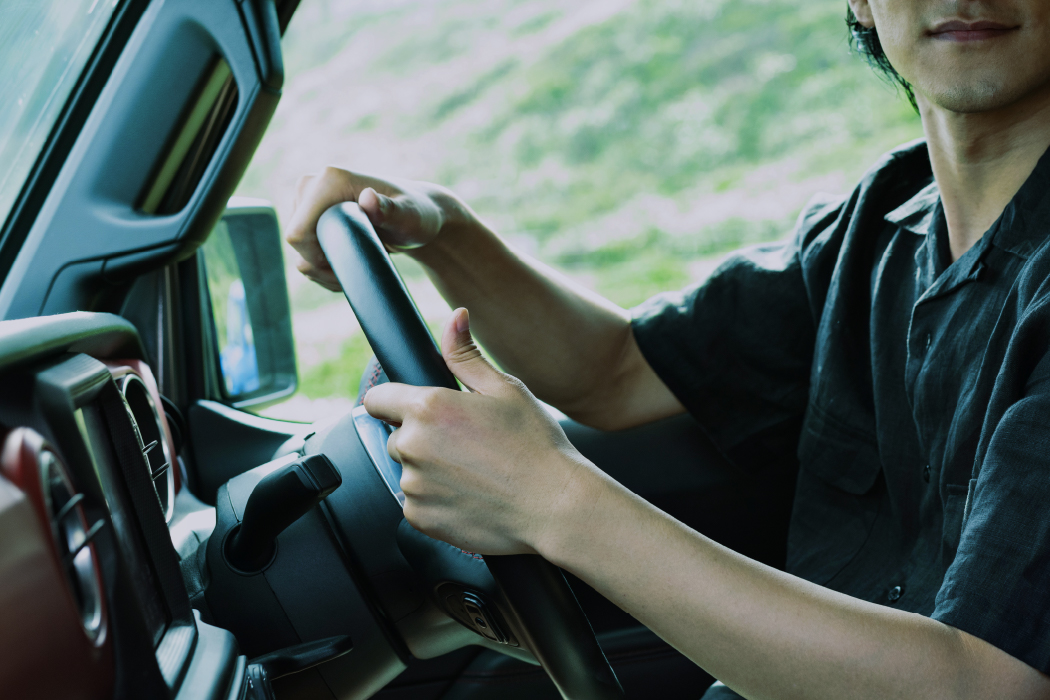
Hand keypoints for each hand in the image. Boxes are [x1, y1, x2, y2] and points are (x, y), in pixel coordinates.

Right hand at [286, 167, 470, 290]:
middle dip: (322, 265)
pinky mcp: (310, 213)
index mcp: (330, 180)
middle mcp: (313, 185)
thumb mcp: (409, 218)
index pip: (298, 233)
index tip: (349, 265)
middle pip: (297, 242)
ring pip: (299, 249)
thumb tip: (368, 198)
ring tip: (358, 266)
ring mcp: (308, 199)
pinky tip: (348, 264)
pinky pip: (303, 248)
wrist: (415, 217)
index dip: (317, 259)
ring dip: (324, 268)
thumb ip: (391, 210)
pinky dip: (322, 264)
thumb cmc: (417, 216)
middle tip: (359, 268)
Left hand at [363, 308, 599, 554]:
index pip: (377, 398)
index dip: (394, 401)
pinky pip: (416, 503)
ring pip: (408, 471)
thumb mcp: (506, 389)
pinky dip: (436, 501)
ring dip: (430, 471)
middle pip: (396, 436)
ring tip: (474, 473)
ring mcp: (414, 486)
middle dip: (422, 438)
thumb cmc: (536, 446)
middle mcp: (413, 446)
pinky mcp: (419, 518)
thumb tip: (455, 317)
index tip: (414, 409)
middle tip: (466, 445)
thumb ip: (466, 355)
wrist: (556, 506)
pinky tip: (471, 496)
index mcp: (428, 408)